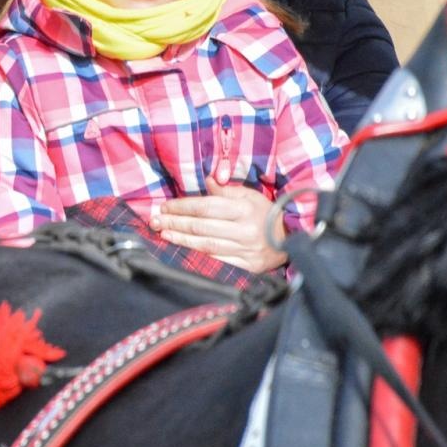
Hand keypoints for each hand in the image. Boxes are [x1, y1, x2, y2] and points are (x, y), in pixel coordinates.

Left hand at [150, 173, 288, 273]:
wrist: (291, 238)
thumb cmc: (266, 213)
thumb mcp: (249, 195)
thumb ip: (226, 190)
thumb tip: (207, 180)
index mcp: (244, 209)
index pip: (206, 207)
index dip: (182, 207)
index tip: (165, 207)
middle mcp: (244, 230)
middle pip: (201, 226)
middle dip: (175, 223)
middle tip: (155, 221)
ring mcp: (245, 250)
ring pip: (205, 245)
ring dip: (181, 240)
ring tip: (163, 234)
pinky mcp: (247, 266)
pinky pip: (217, 261)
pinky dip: (197, 255)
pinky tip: (182, 250)